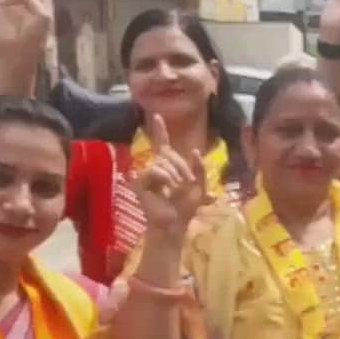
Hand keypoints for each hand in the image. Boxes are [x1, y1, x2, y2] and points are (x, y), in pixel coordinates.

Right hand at [132, 115, 208, 235]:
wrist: (176, 223)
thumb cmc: (186, 206)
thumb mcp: (201, 186)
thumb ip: (200, 168)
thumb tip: (195, 151)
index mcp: (169, 166)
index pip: (163, 144)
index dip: (160, 130)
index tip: (157, 115)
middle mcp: (156, 166)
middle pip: (170, 154)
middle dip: (184, 169)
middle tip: (186, 185)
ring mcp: (146, 174)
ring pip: (164, 162)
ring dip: (176, 177)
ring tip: (174, 191)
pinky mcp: (139, 182)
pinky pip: (156, 170)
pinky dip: (165, 179)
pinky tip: (165, 190)